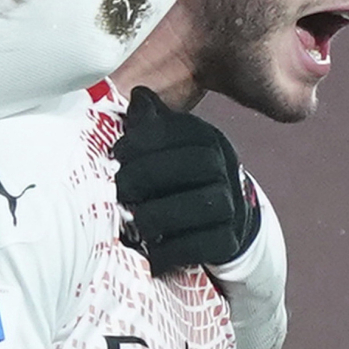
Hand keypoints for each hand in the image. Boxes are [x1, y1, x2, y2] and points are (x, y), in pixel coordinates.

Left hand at [113, 86, 259, 275]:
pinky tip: (151, 254)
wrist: (218, 223)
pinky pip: (207, 243)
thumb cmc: (177, 181)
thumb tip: (136, 94)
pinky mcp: (230, 239)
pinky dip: (174, 251)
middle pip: (196, 164)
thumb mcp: (165, 149)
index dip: (146, 139)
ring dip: (161, 214)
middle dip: (151, 174)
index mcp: (207, 139)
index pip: (181, 131)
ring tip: (134, 223)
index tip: (116, 153)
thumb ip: (148, 125)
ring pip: (204, 204)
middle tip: (120, 190)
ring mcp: (232, 204)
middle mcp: (225, 167)